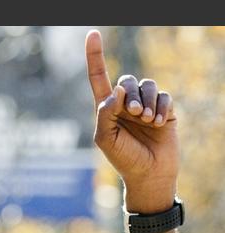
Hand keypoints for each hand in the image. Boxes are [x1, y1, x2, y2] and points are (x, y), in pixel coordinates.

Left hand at [86, 30, 178, 195]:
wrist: (149, 174)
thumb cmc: (123, 159)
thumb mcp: (105, 138)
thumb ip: (105, 112)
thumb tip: (117, 89)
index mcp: (106, 108)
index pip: (98, 77)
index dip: (95, 56)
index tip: (92, 34)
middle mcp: (124, 103)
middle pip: (126, 80)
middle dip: (131, 94)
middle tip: (134, 114)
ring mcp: (145, 105)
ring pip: (147, 85)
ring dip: (147, 100)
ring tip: (147, 120)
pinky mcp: (164, 109)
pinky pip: (164, 95)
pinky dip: (162, 107)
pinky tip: (159, 123)